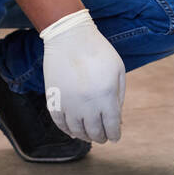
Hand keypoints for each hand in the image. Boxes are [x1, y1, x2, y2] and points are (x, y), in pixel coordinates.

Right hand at [40, 9, 125, 143]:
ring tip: (89, 136)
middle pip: (95, 132)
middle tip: (103, 137)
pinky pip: (60, 123)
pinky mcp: (54, 99)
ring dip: (84, 136)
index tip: (115, 137)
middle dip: (101, 137)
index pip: (112, 126)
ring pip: (77, 131)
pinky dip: (67, 130)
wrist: (69, 37)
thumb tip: (117, 119)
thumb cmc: (98, 51)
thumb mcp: (118, 70)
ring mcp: (69, 103)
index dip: (115, 135)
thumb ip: (119, 96)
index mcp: (106, 96)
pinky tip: (73, 132)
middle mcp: (87, 104)